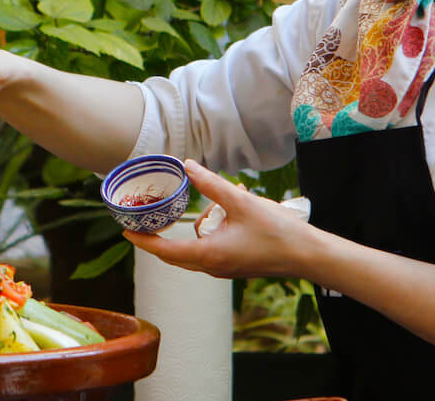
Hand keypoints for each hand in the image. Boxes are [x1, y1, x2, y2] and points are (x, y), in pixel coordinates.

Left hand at [123, 159, 315, 278]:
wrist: (309, 256)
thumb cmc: (277, 232)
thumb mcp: (241, 202)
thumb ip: (211, 184)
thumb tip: (187, 165)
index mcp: (209, 256)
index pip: (165, 251)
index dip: (143, 241)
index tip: (125, 231)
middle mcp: (212, 268)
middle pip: (175, 254)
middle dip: (159, 237)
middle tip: (145, 219)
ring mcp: (224, 270)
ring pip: (194, 251)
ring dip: (190, 231)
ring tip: (202, 208)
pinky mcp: (234, 266)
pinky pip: (209, 251)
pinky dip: (206, 234)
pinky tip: (224, 213)